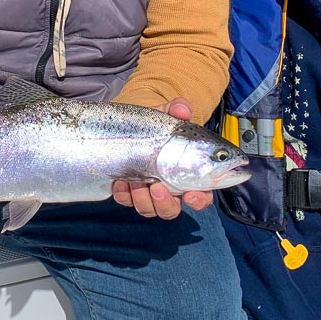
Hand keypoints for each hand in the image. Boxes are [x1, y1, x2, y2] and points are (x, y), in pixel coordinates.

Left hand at [112, 98, 213, 217]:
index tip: (192, 195)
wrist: (128, 125)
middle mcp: (168, 188)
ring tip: (136, 180)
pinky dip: (123, 193)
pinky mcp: (127, 191)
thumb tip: (183, 110)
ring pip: (148, 209)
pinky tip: (120, 181)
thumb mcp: (167, 114)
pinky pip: (125, 200)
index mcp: (185, 175)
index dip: (200, 200)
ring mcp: (146, 192)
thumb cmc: (155, 125)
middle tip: (157, 187)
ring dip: (142, 198)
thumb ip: (178, 110)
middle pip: (172, 210)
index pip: (200, 196)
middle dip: (165, 203)